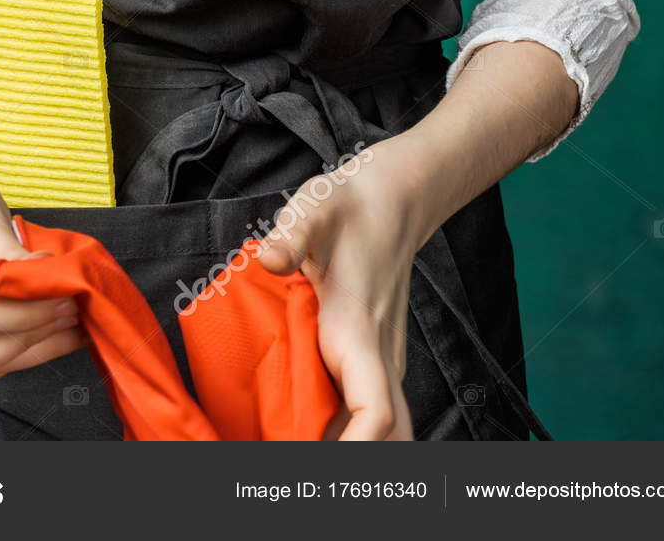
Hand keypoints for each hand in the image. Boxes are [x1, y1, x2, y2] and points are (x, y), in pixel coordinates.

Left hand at [253, 140, 421, 441]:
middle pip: (388, 436)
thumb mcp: (317, 207)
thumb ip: (292, 233)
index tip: (318, 463)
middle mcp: (377, 355)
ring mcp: (381, 359)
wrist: (394, 197)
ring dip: (351, 448)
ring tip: (297, 450)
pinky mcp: (376, 357)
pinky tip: (311, 433)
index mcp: (357, 332)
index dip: (356, 448)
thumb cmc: (352, 205)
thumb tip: (269, 258)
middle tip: (298, 466)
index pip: (374, 411)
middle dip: (355, 462)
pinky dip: (351, 434)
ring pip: (385, 428)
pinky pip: (373, 411)